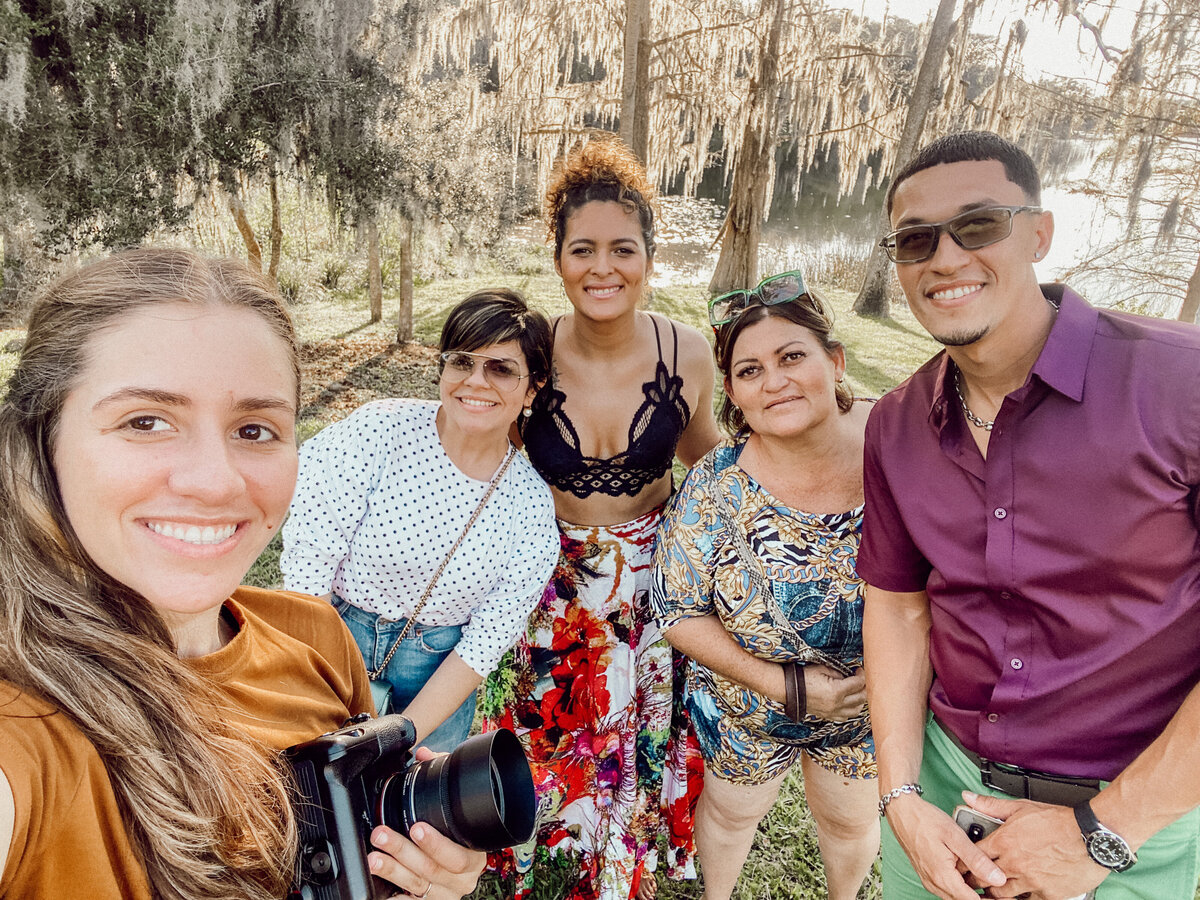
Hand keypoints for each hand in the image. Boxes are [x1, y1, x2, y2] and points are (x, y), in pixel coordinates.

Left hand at [367, 748, 485, 898]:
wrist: (455, 874)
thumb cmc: (456, 837)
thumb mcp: (453, 808)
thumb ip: (440, 778)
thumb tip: (424, 754)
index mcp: (474, 855)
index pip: (459, 854)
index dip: (437, 843)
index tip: (417, 827)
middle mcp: (462, 879)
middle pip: (432, 869)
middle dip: (404, 851)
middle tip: (382, 835)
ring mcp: (444, 895)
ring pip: (417, 885)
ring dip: (393, 869)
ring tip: (374, 857)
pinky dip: (393, 896)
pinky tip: (380, 888)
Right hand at [803, 665, 866, 721]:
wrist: (790, 690)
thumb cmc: (805, 677)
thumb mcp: (823, 669)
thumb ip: (839, 673)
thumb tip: (849, 675)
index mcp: (836, 690)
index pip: (858, 683)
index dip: (862, 675)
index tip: (859, 670)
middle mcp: (837, 704)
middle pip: (861, 697)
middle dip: (864, 687)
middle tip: (862, 680)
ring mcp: (833, 712)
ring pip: (856, 710)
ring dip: (860, 700)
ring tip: (857, 692)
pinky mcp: (828, 716)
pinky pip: (845, 717)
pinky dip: (851, 710)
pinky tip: (849, 702)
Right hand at [885, 792, 1005, 899]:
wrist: (902, 811)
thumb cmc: (925, 820)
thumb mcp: (955, 836)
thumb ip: (977, 860)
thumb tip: (998, 878)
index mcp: (942, 876)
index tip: (1003, 895)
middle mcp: (934, 882)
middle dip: (981, 897)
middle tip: (998, 889)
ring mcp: (929, 879)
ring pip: (954, 895)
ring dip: (970, 892)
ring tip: (986, 880)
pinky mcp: (927, 874)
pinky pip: (946, 887)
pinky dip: (960, 885)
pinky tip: (968, 873)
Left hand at [966, 791, 1107, 898]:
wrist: (1090, 837)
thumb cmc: (1058, 821)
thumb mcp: (1021, 807)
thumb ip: (991, 805)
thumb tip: (969, 797)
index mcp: (1004, 842)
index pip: (973, 856)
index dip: (966, 861)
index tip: (963, 864)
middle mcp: (1014, 863)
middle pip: (984, 879)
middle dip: (976, 880)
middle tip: (975, 880)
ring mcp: (1030, 881)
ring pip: (1003, 894)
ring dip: (997, 891)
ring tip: (995, 887)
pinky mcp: (1047, 893)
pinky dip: (1022, 897)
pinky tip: (1021, 892)